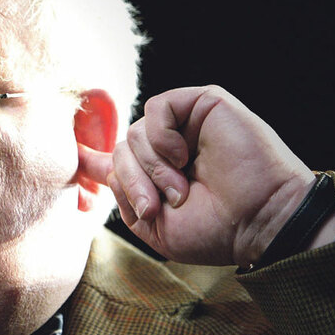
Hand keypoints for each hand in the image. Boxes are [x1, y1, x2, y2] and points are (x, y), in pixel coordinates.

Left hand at [79, 86, 315, 266]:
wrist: (259, 222)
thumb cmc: (216, 231)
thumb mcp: (156, 227)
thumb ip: (124, 197)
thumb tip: (94, 164)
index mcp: (159, 174)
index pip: (118, 158)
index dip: (92, 158)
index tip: (75, 157)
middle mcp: (171, 147)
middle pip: (120, 150)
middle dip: (131, 182)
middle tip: (157, 206)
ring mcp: (187, 124)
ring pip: (134, 132)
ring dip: (151, 168)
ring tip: (180, 190)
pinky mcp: (203, 103)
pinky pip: (157, 107)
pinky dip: (161, 136)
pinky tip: (183, 157)